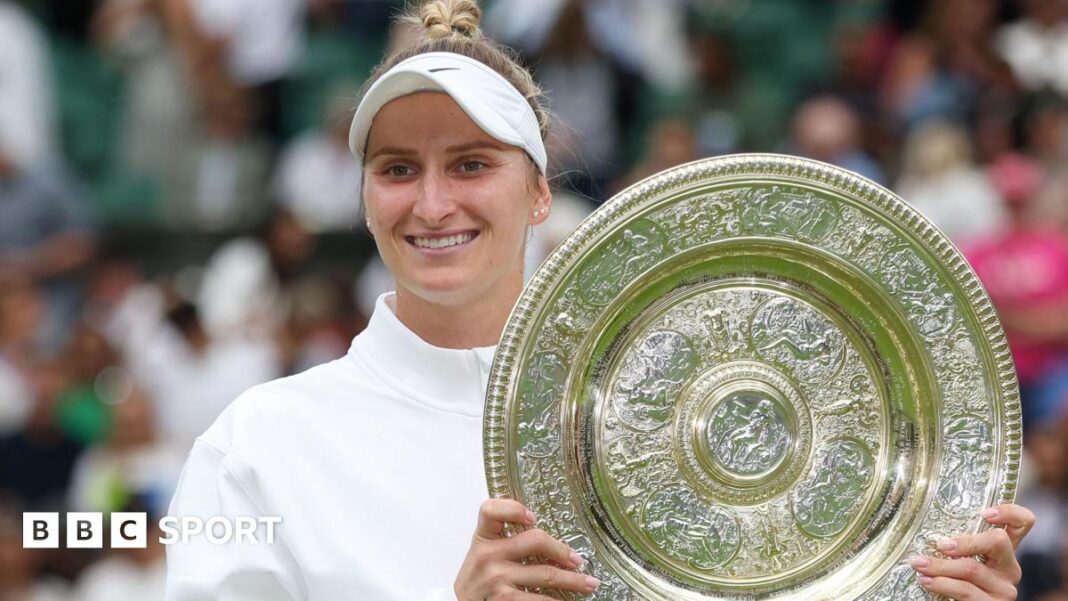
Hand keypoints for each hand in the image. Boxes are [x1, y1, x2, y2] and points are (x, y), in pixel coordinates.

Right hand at [454, 498, 600, 599]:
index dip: (513, 508)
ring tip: (589, 583)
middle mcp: (488, 555)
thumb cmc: (478, 579)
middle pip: (534, 540)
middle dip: (562, 550)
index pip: (491, 510)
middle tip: (578, 560)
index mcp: (483, 538)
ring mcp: (496, 579)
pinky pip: (538, 599)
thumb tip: (547, 537)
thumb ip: (504, 540)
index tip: (533, 517)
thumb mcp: (483, 554)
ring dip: (572, 580)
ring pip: (545, 574)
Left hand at [910, 503, 1034, 599]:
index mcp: (1003, 550)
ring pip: (972, 568)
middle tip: (940, 544)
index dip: (1009, 513)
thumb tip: (923, 526)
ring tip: (919, 564)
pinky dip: (941, 584)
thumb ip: (957, 543)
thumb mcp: (962, 558)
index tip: (984, 513)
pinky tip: (926, 581)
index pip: (1022, 523)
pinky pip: (966, 591)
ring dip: (940, 566)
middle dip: (965, 542)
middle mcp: (1009, 567)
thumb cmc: (958, 579)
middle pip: (997, 541)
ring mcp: (1004, 588)